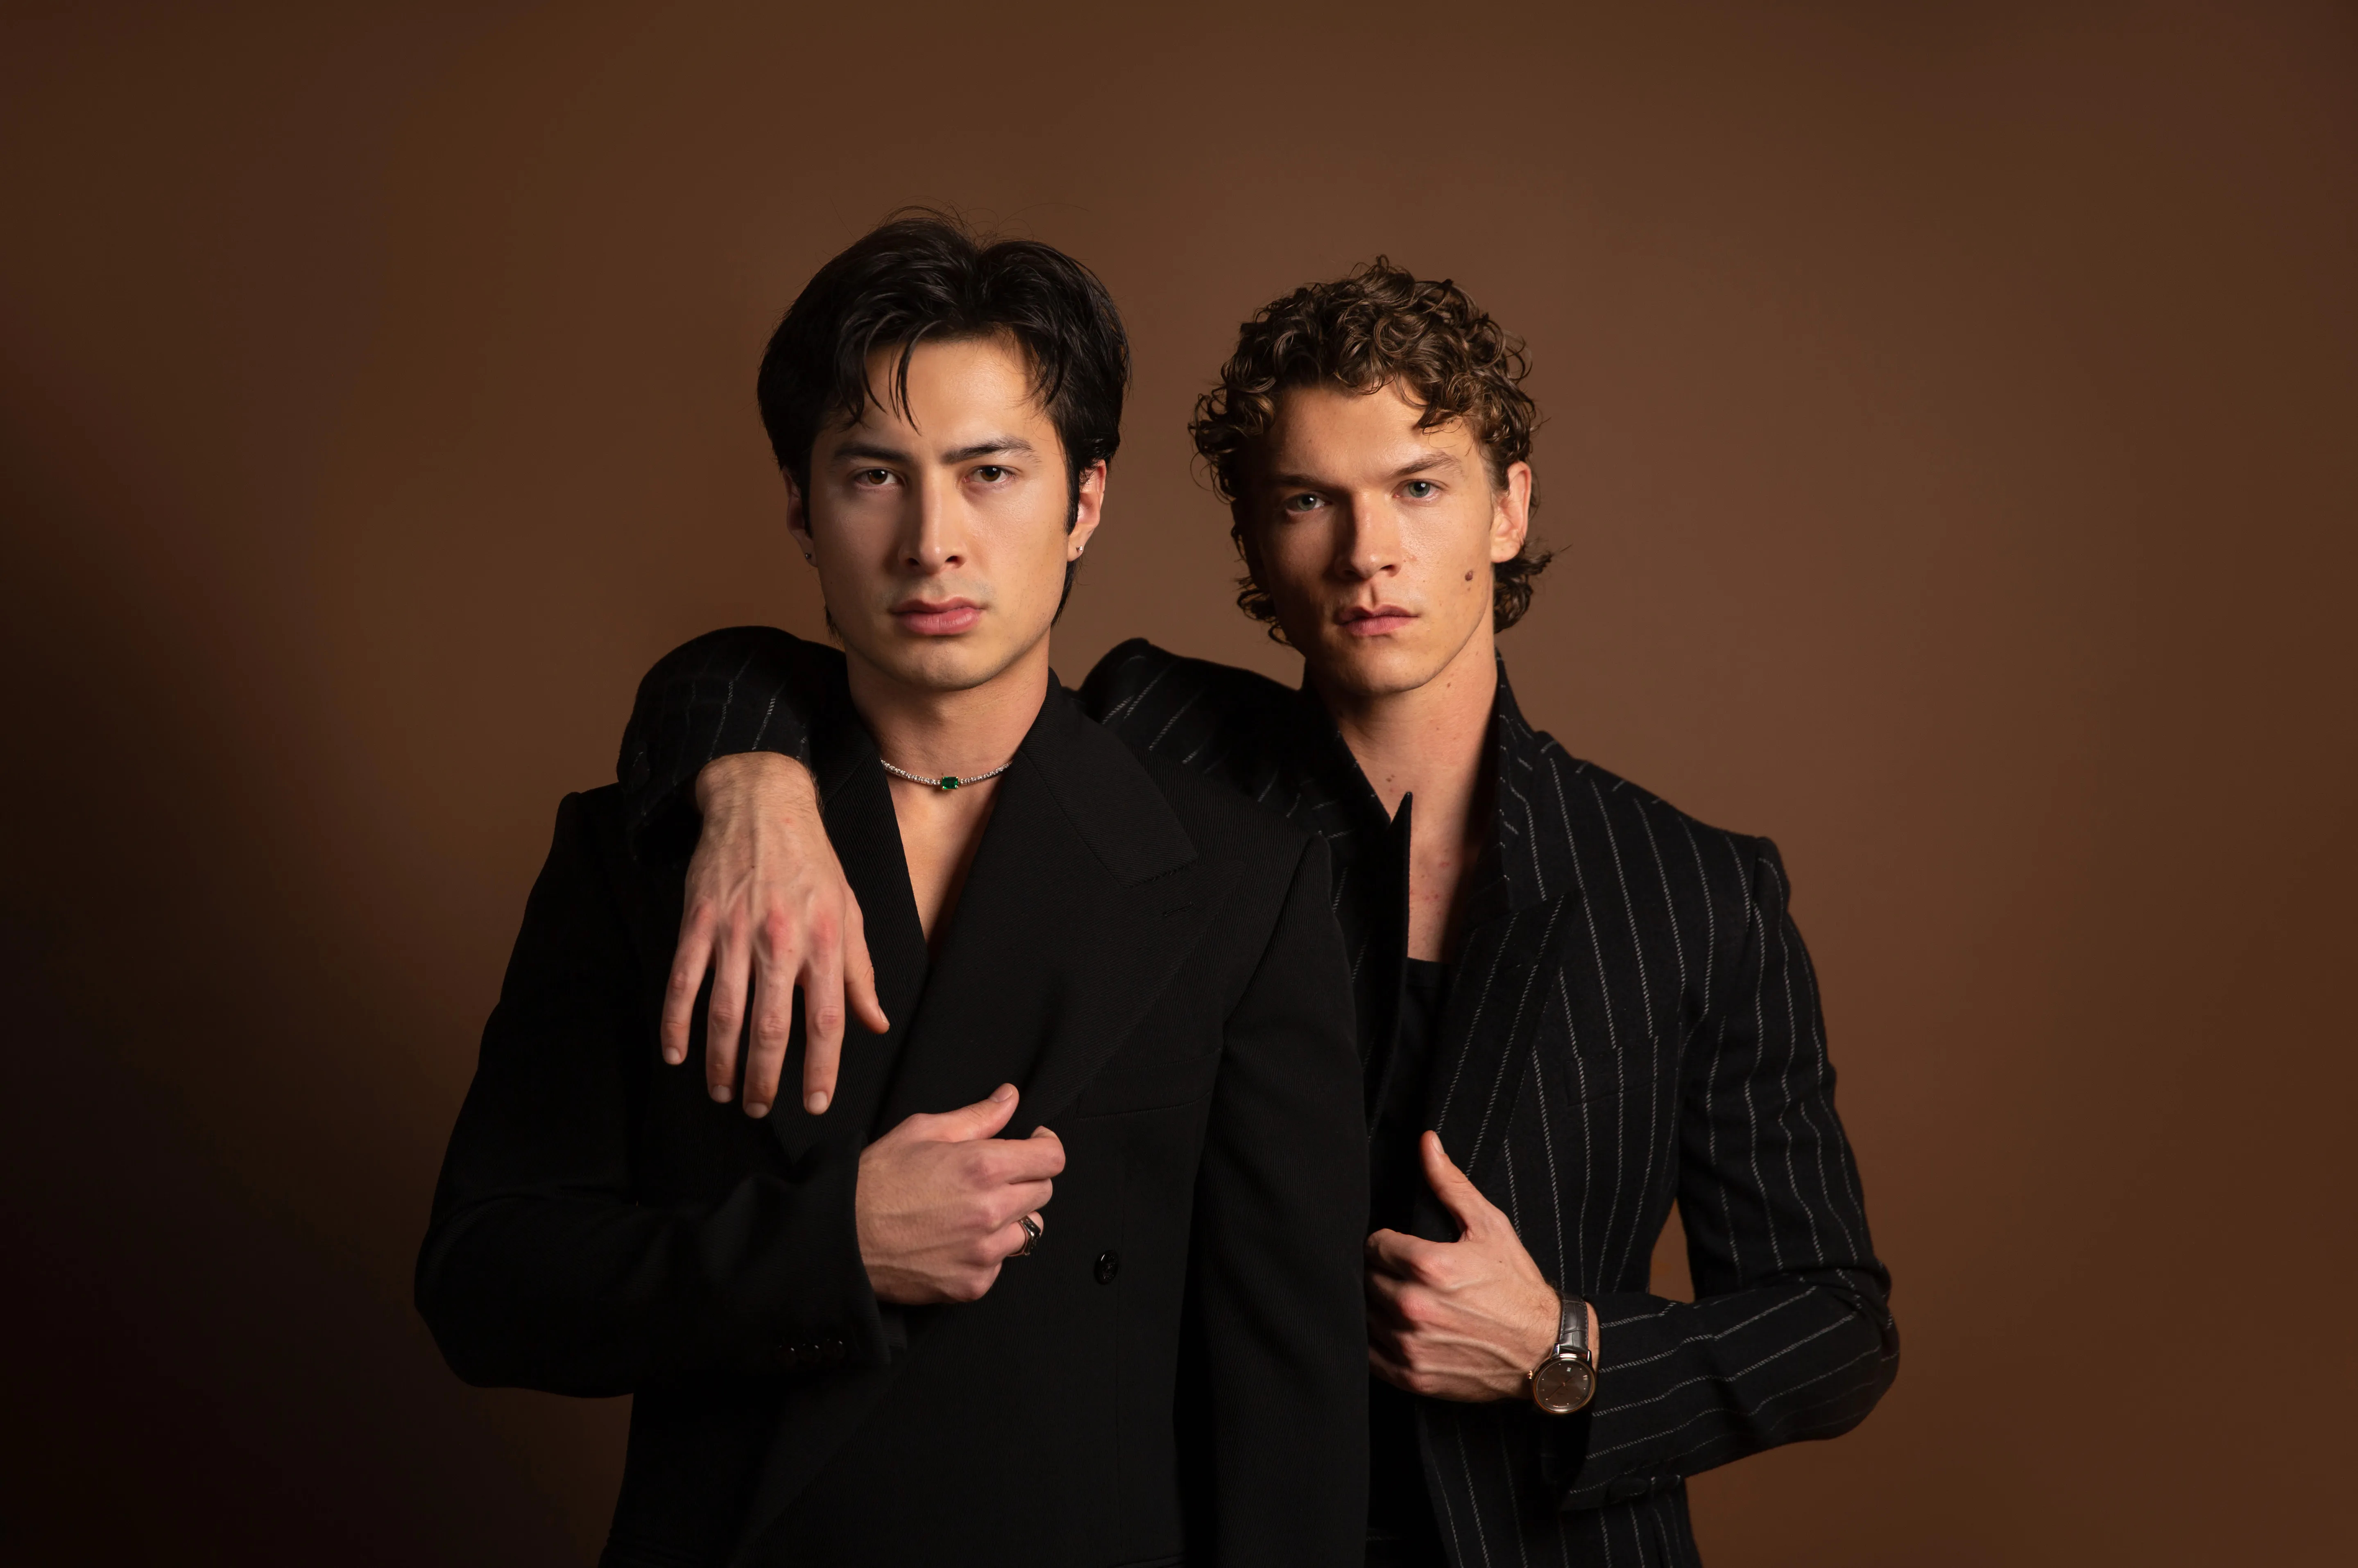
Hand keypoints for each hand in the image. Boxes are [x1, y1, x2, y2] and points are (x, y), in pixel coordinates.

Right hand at [666, 753, 888, 1117]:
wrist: (762, 804)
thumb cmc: (812, 863)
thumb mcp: (849, 912)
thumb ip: (860, 972)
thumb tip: (875, 1023)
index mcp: (824, 941)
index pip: (827, 1021)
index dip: (821, 1069)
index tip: (815, 1103)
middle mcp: (781, 941)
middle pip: (772, 1028)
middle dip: (764, 1078)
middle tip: (759, 1109)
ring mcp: (734, 931)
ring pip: (725, 1013)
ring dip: (721, 1061)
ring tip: (723, 1091)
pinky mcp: (698, 921)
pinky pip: (683, 981)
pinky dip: (676, 1022)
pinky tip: (675, 1053)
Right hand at [856, 1084, 1064, 1304]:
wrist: (840, 1238)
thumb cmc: (875, 1181)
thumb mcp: (922, 1131)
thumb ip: (976, 1117)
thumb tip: (1010, 1098)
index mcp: (983, 1167)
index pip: (1052, 1159)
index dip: (1045, 1148)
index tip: (1033, 1146)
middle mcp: (991, 1211)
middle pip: (1044, 1193)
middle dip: (1026, 1179)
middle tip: (994, 1178)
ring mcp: (984, 1253)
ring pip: (1028, 1230)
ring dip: (1010, 1218)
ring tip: (973, 1211)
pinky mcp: (973, 1284)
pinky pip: (1001, 1264)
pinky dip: (987, 1252)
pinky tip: (957, 1240)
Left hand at [1365, 1131, 1599, 1401]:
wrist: (1544, 1351)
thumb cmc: (1517, 1287)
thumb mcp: (1489, 1227)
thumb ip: (1450, 1184)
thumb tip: (1427, 1143)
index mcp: (1429, 1265)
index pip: (1374, 1244)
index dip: (1385, 1242)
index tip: (1398, 1247)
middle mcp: (1414, 1306)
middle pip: (1366, 1278)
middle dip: (1380, 1271)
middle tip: (1401, 1272)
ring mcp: (1410, 1345)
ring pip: (1364, 1314)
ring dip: (1376, 1304)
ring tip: (1401, 1297)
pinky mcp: (1411, 1376)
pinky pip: (1368, 1353)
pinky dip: (1375, 1340)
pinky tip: (1395, 1328)